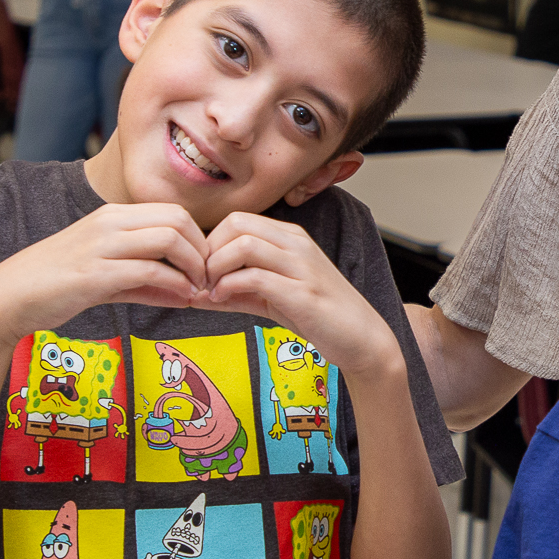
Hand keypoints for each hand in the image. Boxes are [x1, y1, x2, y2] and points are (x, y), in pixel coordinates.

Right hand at [0, 203, 209, 347]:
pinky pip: (149, 270)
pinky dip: (175, 285)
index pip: (173, 212)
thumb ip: (146, 282)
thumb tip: (185, 294)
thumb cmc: (56, 285)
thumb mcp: (106, 277)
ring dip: (194, 266)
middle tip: (209, 277)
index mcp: (112, 216)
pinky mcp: (95, 273)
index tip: (205, 266)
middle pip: (178, 220)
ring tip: (199, 289)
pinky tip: (182, 299)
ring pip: (168, 239)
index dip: (199, 237)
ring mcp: (101, 246)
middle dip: (203, 249)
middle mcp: (109, 223)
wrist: (9, 297)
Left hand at [199, 212, 398, 376]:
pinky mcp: (302, 293)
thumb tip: (197, 295)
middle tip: (201, 280)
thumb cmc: (319, 316)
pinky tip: (222, 300)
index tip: (202, 271)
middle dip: (209, 251)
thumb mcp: (273, 298)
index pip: (237, 220)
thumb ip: (238, 292)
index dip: (210, 242)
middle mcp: (297, 244)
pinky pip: (255, 277)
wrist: (361, 338)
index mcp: (291, 238)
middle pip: (236, 224)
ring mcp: (301, 266)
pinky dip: (229, 287)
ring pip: (244, 245)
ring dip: (216, 268)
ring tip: (210, 291)